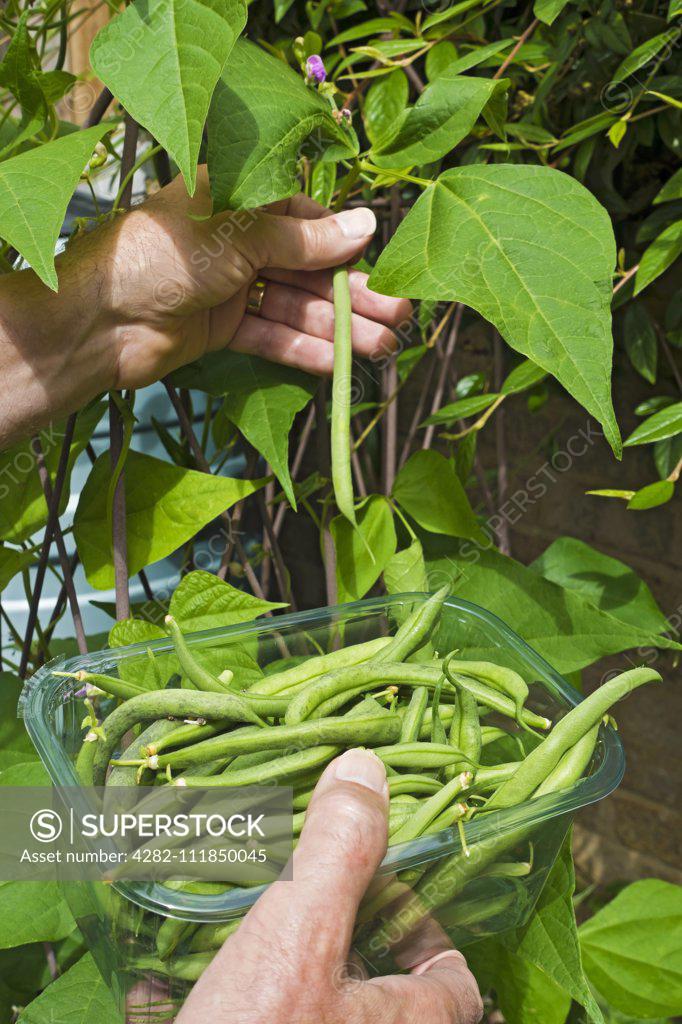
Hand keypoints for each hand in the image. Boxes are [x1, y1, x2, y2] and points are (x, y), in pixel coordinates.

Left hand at [111, 170, 411, 386]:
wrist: (97, 323)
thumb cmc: (162, 257)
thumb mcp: (239, 235)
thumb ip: (302, 238)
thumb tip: (365, 225)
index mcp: (234, 200)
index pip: (304, 217)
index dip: (343, 243)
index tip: (382, 263)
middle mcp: (235, 242)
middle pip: (306, 268)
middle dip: (352, 293)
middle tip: (401, 314)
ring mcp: (229, 288)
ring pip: (294, 307)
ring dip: (338, 328)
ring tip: (386, 346)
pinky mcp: (221, 330)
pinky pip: (271, 337)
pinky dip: (302, 350)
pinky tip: (340, 364)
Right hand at [175, 749, 482, 1023]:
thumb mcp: (300, 934)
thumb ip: (339, 852)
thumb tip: (367, 770)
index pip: (452, 979)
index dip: (427, 925)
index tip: (384, 879)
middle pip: (372, 989)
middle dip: (332, 932)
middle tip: (298, 883)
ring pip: (300, 1005)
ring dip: (261, 964)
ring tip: (227, 915)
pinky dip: (207, 1005)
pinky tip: (156, 985)